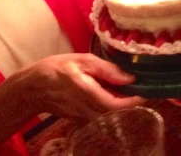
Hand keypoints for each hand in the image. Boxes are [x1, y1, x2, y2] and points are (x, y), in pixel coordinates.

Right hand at [19, 53, 144, 119]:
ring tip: (133, 92)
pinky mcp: (81, 119)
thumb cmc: (56, 68)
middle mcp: (87, 109)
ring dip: (123, 106)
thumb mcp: (81, 60)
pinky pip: (102, 115)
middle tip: (144, 90)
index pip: (117, 105)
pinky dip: (112, 107)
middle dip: (133, 104)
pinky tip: (116, 96)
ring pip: (110, 116)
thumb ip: (106, 69)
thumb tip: (130, 77)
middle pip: (117, 114)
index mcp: (88, 93)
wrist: (33, 88)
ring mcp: (84, 117)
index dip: (135, 102)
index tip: (147, 92)